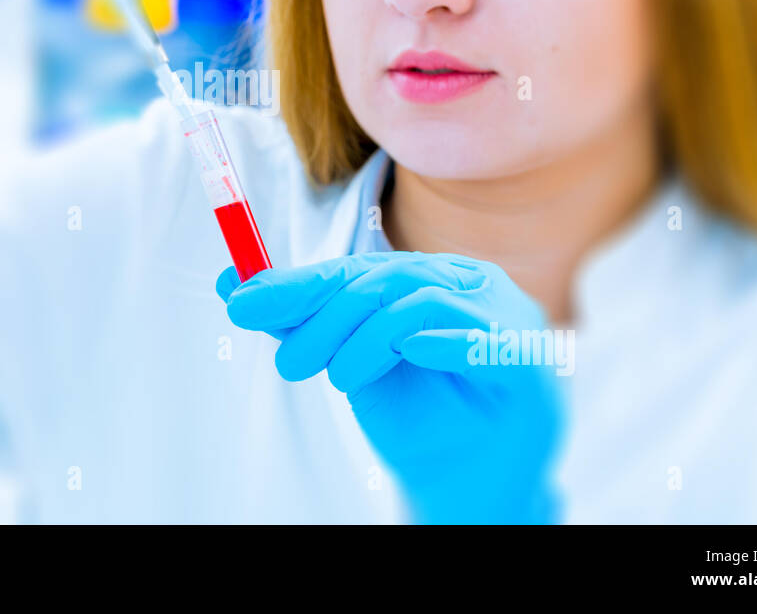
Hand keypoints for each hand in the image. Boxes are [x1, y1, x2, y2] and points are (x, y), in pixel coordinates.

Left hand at [217, 251, 567, 522]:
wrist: (473, 485)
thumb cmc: (420, 418)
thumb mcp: (352, 364)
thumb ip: (302, 320)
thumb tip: (230, 281)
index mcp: (428, 278)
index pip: (354, 271)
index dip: (297, 285)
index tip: (242, 303)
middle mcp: (466, 285)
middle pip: (384, 280)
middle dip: (325, 314)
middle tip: (288, 359)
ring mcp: (502, 317)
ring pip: (421, 302)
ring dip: (368, 337)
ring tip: (340, 379)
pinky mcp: (526, 361)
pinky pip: (485, 340)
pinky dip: (444, 340)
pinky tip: (410, 352)